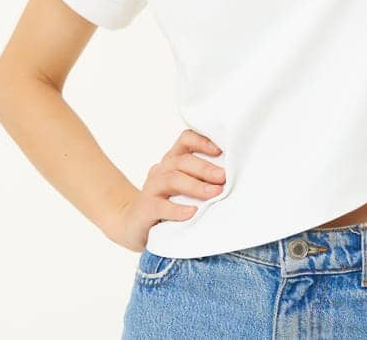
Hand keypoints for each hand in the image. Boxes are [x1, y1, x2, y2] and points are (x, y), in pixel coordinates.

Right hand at [106, 129, 226, 251]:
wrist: (132, 225)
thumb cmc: (167, 204)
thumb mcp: (184, 188)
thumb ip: (202, 180)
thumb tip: (234, 180)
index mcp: (172, 161)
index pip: (185, 140)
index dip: (202, 141)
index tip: (221, 150)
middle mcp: (161, 170)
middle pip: (182, 160)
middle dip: (205, 168)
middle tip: (224, 177)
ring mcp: (151, 188)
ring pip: (173, 179)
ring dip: (196, 186)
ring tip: (214, 193)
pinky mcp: (145, 209)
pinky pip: (161, 206)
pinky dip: (177, 209)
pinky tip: (192, 213)